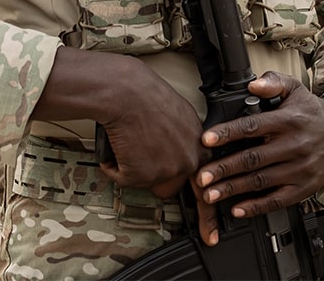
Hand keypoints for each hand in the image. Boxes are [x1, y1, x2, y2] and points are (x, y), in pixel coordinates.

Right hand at [31, 47, 204, 198]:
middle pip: (170, 185)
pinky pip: (122, 177)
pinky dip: (113, 164)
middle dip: (152, 173)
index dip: (206, 211)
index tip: (210, 233)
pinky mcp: (143, 175)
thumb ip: (183, 137)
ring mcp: (167, 170)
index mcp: (199, 145)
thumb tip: (173, 149)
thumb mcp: (178, 112)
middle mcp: (188, 160)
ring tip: (127, 137)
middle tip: (140, 154)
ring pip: (143, 180)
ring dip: (131, 164)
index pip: (208, 183)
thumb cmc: (145, 92)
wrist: (126, 91)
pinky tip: (115, 143)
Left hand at [190, 72, 323, 244]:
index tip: (206, 140)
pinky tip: (238, 209)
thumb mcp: (295, 88)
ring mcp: (301, 169)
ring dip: (234, 189)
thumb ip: (273, 83)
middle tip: (201, 176)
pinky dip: (257, 207)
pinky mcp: (306, 187)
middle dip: (224, 169)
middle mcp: (295, 145)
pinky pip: (279, 200)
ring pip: (262, 181)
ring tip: (210, 194)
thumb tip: (253, 85)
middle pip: (253, 159)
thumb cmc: (312, 110)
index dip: (228, 134)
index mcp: (288, 121)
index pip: (252, 127)